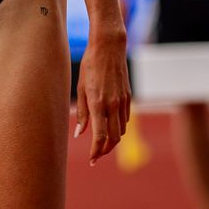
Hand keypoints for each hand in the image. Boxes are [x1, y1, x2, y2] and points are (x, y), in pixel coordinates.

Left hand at [75, 29, 130, 165]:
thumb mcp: (80, 88)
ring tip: (101, 145)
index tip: (92, 160)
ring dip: (112, 140)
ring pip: (121, 130)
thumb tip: (79, 134)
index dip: (96, 152)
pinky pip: (125, 119)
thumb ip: (82, 113)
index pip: (99, 137)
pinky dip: (118, 127)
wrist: (109, 48)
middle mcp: (113, 105)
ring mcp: (123, 101)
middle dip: (105, 150)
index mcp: (98, 104)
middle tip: (96, 156)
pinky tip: (110, 128)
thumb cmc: (90, 66)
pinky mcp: (129, 97)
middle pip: (113, 138)